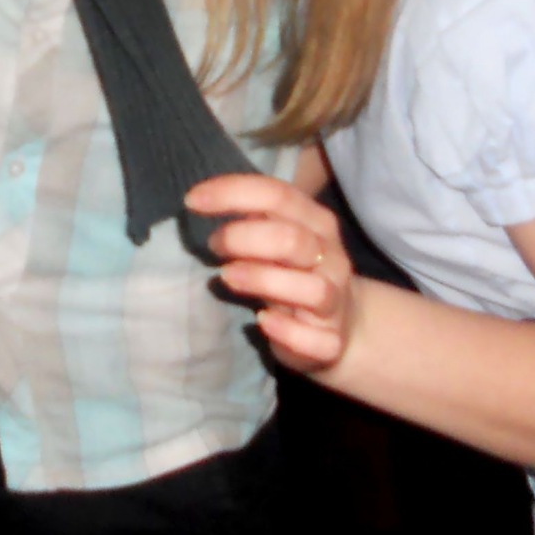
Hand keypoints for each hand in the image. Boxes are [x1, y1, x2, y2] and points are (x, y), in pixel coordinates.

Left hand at [186, 172, 356, 374]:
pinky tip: (262, 321)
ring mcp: (336, 301)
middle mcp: (331, 257)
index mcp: (316, 222)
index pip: (278, 195)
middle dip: (243, 238)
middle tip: (213, 245)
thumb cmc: (293, 272)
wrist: (342, 325)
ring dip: (263, 280)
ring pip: (312, 289)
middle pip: (292, 239)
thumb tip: (204, 200)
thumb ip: (252, 220)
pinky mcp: (331, 341)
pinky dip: (287, 330)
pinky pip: (315, 339)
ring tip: (227, 276)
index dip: (232, 193)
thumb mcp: (277, 239)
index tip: (192, 201)